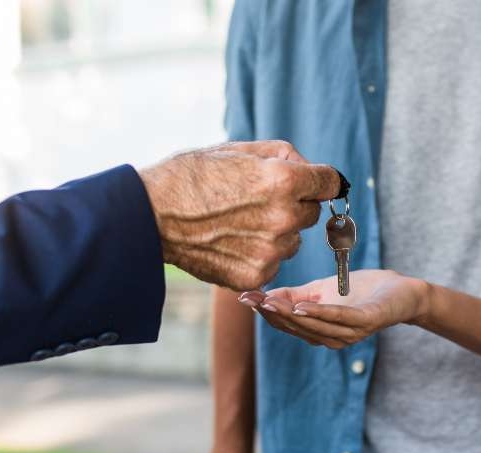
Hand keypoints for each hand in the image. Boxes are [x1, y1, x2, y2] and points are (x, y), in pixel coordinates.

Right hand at [139, 140, 341, 290]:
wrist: (150, 215)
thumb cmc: (191, 176)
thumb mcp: (238, 149)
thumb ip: (283, 156)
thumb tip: (312, 169)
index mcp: (283, 181)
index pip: (330, 182)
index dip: (322, 181)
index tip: (317, 184)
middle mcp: (283, 218)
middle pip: (312, 214)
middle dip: (294, 206)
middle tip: (258, 202)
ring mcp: (270, 251)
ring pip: (293, 241)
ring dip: (277, 233)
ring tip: (238, 223)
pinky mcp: (256, 275)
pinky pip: (273, 263)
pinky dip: (259, 255)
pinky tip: (231, 243)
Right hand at [238, 269, 428, 348]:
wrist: (402, 292)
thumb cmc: (363, 291)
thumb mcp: (322, 289)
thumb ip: (296, 294)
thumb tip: (265, 295)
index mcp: (320, 331)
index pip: (287, 323)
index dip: (265, 312)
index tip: (243, 297)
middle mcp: (332, 339)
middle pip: (296, 327)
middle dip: (271, 313)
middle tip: (250, 299)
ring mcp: (350, 333)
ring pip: (314, 326)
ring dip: (290, 315)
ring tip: (269, 303)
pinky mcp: (366, 322)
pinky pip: (338, 319)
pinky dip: (319, 313)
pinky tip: (302, 305)